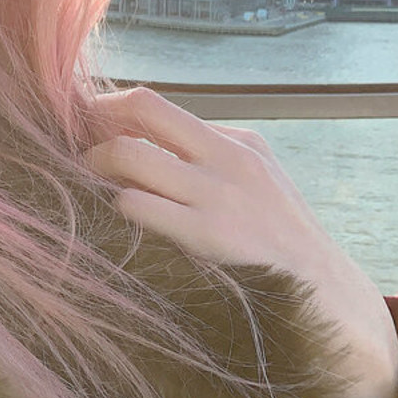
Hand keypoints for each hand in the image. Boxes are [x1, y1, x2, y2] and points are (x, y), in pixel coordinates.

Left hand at [83, 87, 397, 397]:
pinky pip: (138, 204)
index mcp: (238, 141)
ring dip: (96, 166)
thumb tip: (139, 143)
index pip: (155, 106)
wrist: (324, 291)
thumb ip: (206, 161)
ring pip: (129, 154)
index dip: (108, 111)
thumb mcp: (254, 182)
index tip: (85, 129)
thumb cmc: (276, 239)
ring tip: (87, 185)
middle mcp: (227, 157)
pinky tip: (113, 217)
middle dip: (96, 123)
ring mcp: (217, 193)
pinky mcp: (206, 234)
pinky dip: (115, 204)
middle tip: (74, 147)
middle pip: (142, 108)